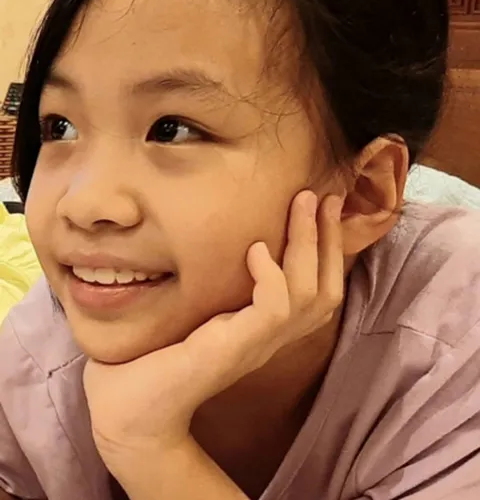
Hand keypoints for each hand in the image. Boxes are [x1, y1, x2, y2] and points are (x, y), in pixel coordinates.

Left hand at [83, 191, 343, 473]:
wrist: (128, 413)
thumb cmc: (153, 359)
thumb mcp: (194, 311)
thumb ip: (213, 283)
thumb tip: (211, 238)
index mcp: (263, 330)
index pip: (316, 289)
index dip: (325, 248)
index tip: (320, 205)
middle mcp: (269, 339)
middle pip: (325, 289)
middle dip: (328, 238)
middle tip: (324, 195)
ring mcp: (255, 345)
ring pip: (309, 294)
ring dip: (308, 243)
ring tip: (301, 203)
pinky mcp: (234, 347)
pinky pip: (274, 309)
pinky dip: (271, 275)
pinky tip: (255, 249)